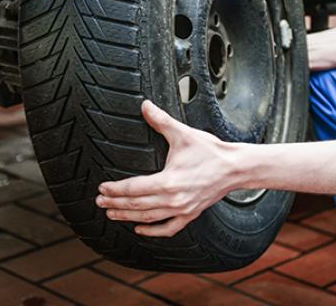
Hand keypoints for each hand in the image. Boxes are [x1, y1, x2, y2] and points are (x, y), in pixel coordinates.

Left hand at [96, 100, 241, 236]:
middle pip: (136, 205)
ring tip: (112, 214)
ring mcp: (182, 209)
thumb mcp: (183, 133)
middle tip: (99, 202)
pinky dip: (153, 231)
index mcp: (168, 181)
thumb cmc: (210, 151)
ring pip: (148, 218)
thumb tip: (145, 105)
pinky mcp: (191, 214)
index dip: (115, 189)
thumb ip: (160, 120)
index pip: (133, 188)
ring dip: (127, 217)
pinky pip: (169, 228)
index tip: (102, 188)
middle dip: (115, 204)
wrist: (236, 167)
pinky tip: (140, 229)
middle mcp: (174, 200)